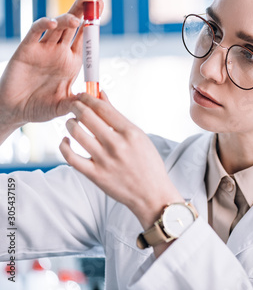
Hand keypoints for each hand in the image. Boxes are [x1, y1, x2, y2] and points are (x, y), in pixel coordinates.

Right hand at [0, 0, 102, 126]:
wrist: (15, 111)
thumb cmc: (40, 108)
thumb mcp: (65, 105)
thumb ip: (79, 101)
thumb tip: (96, 99)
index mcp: (71, 62)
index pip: (85, 38)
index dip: (93, 23)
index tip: (101, 5)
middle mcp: (59, 52)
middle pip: (73, 26)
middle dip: (83, 11)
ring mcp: (43, 49)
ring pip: (57, 26)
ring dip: (67, 18)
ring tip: (78, 17)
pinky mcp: (27, 49)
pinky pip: (35, 32)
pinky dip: (44, 25)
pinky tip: (53, 23)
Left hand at [59, 92, 183, 228]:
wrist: (152, 194)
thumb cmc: (148, 164)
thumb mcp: (139, 137)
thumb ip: (118, 117)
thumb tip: (102, 96)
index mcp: (131, 133)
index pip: (103, 108)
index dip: (89, 97)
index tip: (83, 95)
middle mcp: (117, 145)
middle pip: (87, 116)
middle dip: (76, 106)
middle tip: (74, 104)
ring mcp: (105, 160)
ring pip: (76, 133)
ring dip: (70, 123)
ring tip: (72, 122)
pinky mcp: (95, 175)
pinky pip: (70, 157)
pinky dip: (64, 146)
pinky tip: (66, 141)